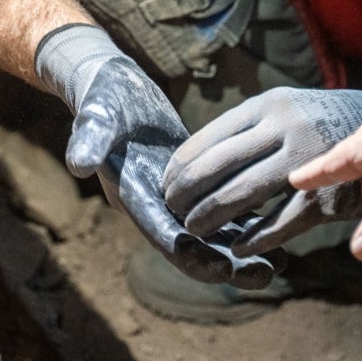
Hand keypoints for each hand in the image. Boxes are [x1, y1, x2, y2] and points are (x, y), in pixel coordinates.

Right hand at [36, 24, 280, 287]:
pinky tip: (282, 225)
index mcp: (133, 196)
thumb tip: (79, 162)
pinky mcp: (194, 181)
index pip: (165, 236)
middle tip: (268, 274)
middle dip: (228, 263)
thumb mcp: (96, 114)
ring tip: (282, 262)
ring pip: (213, 232)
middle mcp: (154, 205)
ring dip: (244, 249)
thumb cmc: (103, 97)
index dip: (195, 255)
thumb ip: (90, 138)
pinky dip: (249, 220)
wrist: (110, 86)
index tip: (227, 270)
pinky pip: (223, 207)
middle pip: (194, 246)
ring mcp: (174, 197)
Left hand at [162, 86, 361, 256]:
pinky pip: (280, 222)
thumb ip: (246, 131)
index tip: (164, 187)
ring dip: (212, 218)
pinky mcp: (326, 193)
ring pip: (243, 195)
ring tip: (194, 230)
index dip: (179, 169)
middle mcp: (283, 129)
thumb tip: (195, 162)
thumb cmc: (320, 119)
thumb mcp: (283, 109)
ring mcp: (305, 161)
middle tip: (172, 213)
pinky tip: (238, 247)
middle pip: (217, 168)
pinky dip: (255, 238)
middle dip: (187, 196)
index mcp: (267, 106)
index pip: (207, 140)